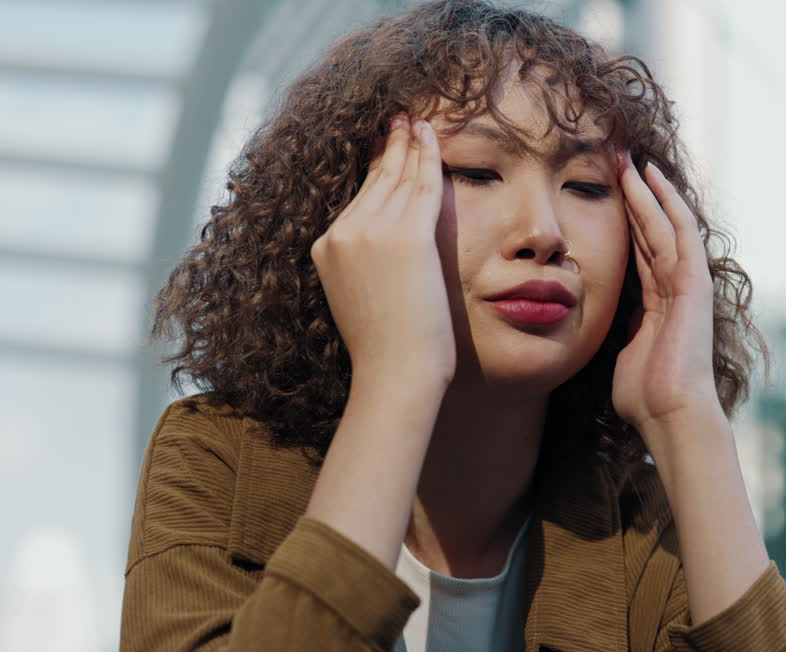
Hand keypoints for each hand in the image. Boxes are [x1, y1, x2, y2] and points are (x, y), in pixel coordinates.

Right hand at [311, 114, 454, 387]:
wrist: (395, 374)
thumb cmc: (387, 350)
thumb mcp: (360, 297)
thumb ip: (362, 266)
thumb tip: (381, 255)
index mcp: (326, 247)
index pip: (357, 197)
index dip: (374, 166)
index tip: (384, 144)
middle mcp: (342, 233)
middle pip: (374, 179)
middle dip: (390, 145)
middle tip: (401, 118)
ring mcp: (372, 233)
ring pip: (398, 176)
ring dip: (410, 143)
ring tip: (418, 120)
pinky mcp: (407, 237)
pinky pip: (422, 186)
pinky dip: (429, 156)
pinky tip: (433, 134)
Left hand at [612, 151, 720, 436]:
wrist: (670, 413)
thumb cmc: (644, 397)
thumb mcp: (620, 354)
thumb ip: (617, 333)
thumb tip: (596, 327)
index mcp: (657, 303)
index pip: (639, 249)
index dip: (623, 219)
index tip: (603, 190)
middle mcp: (675, 287)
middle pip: (651, 229)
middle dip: (633, 195)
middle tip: (614, 158)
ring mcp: (687, 283)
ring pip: (663, 223)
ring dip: (645, 190)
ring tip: (627, 158)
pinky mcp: (694, 282)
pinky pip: (679, 232)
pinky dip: (667, 202)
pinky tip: (652, 177)